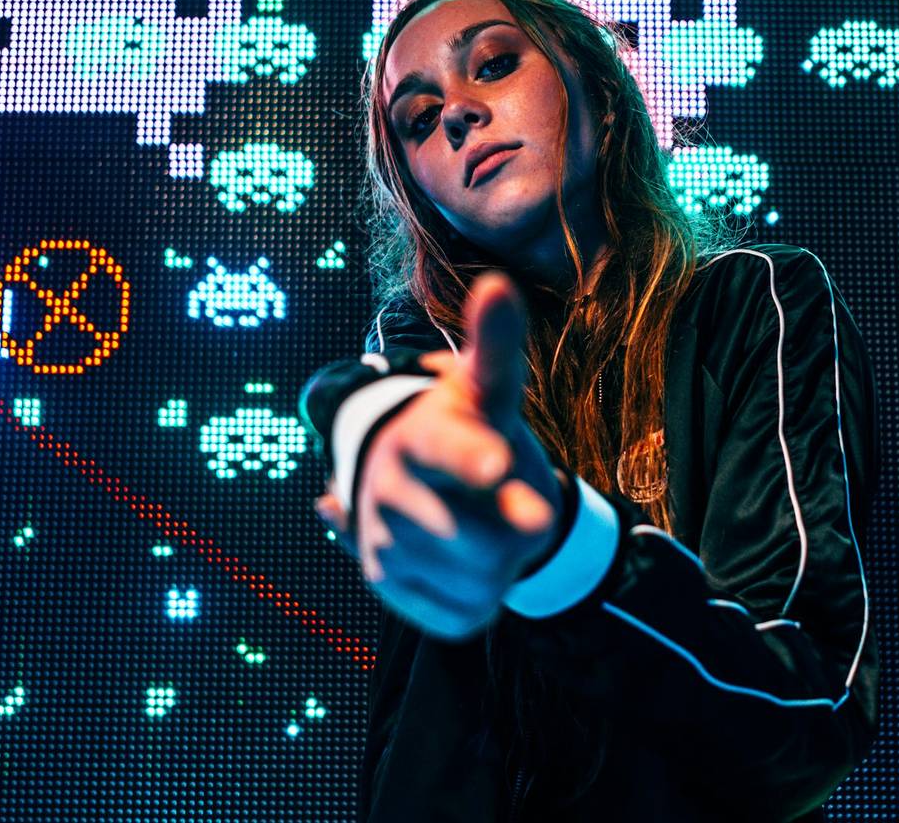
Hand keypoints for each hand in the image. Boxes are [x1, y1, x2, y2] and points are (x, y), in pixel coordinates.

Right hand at [314, 271, 564, 641]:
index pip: (447, 449)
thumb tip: (498, 284)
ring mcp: (384, 541)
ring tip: (485, 524)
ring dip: (500, 564)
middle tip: (515, 503)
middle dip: (514, 531)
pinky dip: (480, 597)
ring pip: (474, 581)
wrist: (426, 481)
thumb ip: (499, 348)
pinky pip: (459, 613)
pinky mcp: (389, 587)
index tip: (499, 465)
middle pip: (477, 538)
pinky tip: (466, 562)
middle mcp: (389, 489)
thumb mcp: (490, 388)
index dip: (472, 459)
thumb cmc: (472, 427)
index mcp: (422, 435)